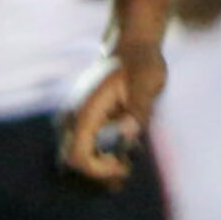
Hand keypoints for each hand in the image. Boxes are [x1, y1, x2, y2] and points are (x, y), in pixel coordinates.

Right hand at [58, 39, 166, 184]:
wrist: (133, 47)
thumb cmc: (143, 63)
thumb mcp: (148, 83)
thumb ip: (139, 109)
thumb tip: (128, 135)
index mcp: (86, 111)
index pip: (78, 156)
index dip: (99, 170)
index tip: (124, 165)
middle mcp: (74, 116)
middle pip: (72, 160)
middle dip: (98, 172)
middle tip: (127, 168)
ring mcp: (75, 117)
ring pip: (74, 155)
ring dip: (98, 166)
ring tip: (126, 166)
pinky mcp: (83, 119)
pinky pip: (82, 146)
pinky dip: (98, 157)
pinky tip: (121, 157)